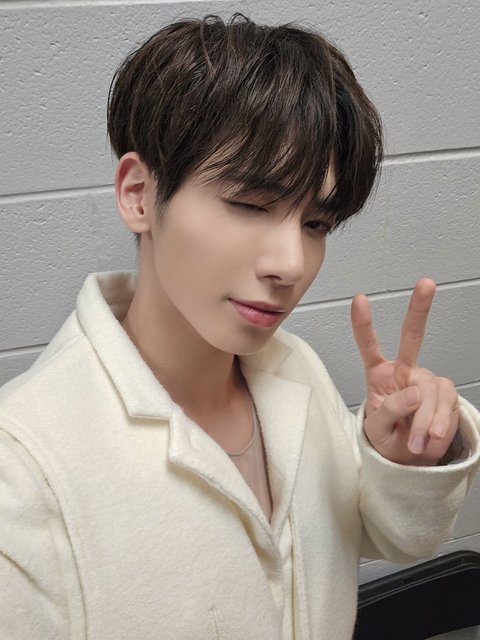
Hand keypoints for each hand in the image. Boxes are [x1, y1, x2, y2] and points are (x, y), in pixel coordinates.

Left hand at [351, 278, 459, 465]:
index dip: (363, 324)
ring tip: (417, 444)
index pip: (369, 346)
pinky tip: (433, 437)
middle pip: (413, 336)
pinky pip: (446, 403)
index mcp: (379, 375)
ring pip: (430, 389)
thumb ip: (390, 410)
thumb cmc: (388, 438)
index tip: (359, 299)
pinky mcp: (445, 394)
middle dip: (420, 309)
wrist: (412, 459)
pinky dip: (440, 423)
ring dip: (425, 420)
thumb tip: (414, 393)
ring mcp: (427, 380)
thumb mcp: (377, 430)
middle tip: (426, 283)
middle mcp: (404, 370)